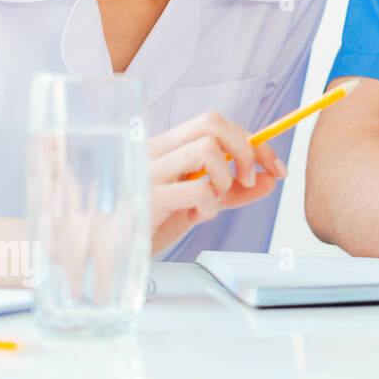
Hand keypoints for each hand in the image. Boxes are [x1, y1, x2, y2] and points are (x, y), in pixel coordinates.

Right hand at [146, 111, 285, 253]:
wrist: (103, 256)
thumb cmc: (146, 225)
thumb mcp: (195, 204)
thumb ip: (231, 192)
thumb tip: (270, 179)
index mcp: (165, 148)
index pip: (216, 124)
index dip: (254, 142)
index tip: (276, 168)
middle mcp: (154, 151)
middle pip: (213, 123)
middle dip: (246, 150)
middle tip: (248, 181)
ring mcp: (147, 171)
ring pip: (206, 148)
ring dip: (224, 178)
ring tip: (211, 201)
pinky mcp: (145, 198)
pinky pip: (197, 188)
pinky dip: (210, 206)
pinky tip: (195, 217)